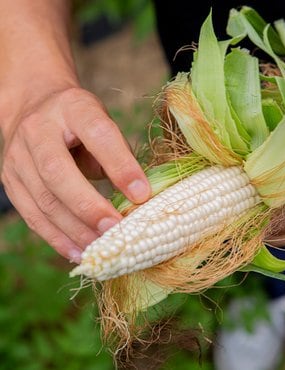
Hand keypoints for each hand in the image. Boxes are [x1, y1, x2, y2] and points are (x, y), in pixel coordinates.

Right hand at [1, 87, 150, 261]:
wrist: (34, 108)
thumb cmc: (79, 121)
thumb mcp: (102, 124)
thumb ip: (117, 155)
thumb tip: (137, 197)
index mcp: (72, 108)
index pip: (98, 134)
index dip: (120, 165)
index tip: (142, 194)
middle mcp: (39, 130)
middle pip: (58, 172)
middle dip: (89, 206)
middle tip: (116, 229)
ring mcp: (18, 157)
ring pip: (44, 200)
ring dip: (75, 229)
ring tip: (101, 247)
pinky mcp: (11, 181)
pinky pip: (33, 215)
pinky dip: (57, 238)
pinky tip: (79, 251)